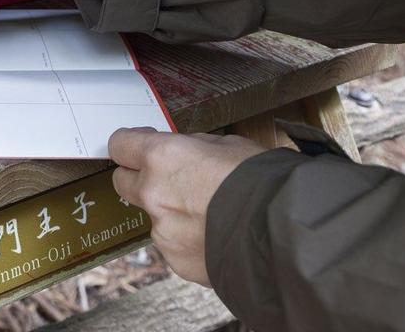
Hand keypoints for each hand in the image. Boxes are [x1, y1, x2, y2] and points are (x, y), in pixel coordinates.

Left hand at [107, 128, 265, 285]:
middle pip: (122, 181)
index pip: (120, 144)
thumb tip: (185, 150)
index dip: (131, 144)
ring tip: (209, 213)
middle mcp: (152, 193)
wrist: (284, 233)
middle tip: (168, 178)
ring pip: (153, 216)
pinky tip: (216, 235)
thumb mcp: (228, 145)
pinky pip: (173, 244)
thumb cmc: (263, 184)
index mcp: (161, 157)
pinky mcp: (175, 260)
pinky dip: (188, 240)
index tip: (139, 145)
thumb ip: (194, 147)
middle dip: (140, 177)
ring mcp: (162, 230)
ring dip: (170, 213)